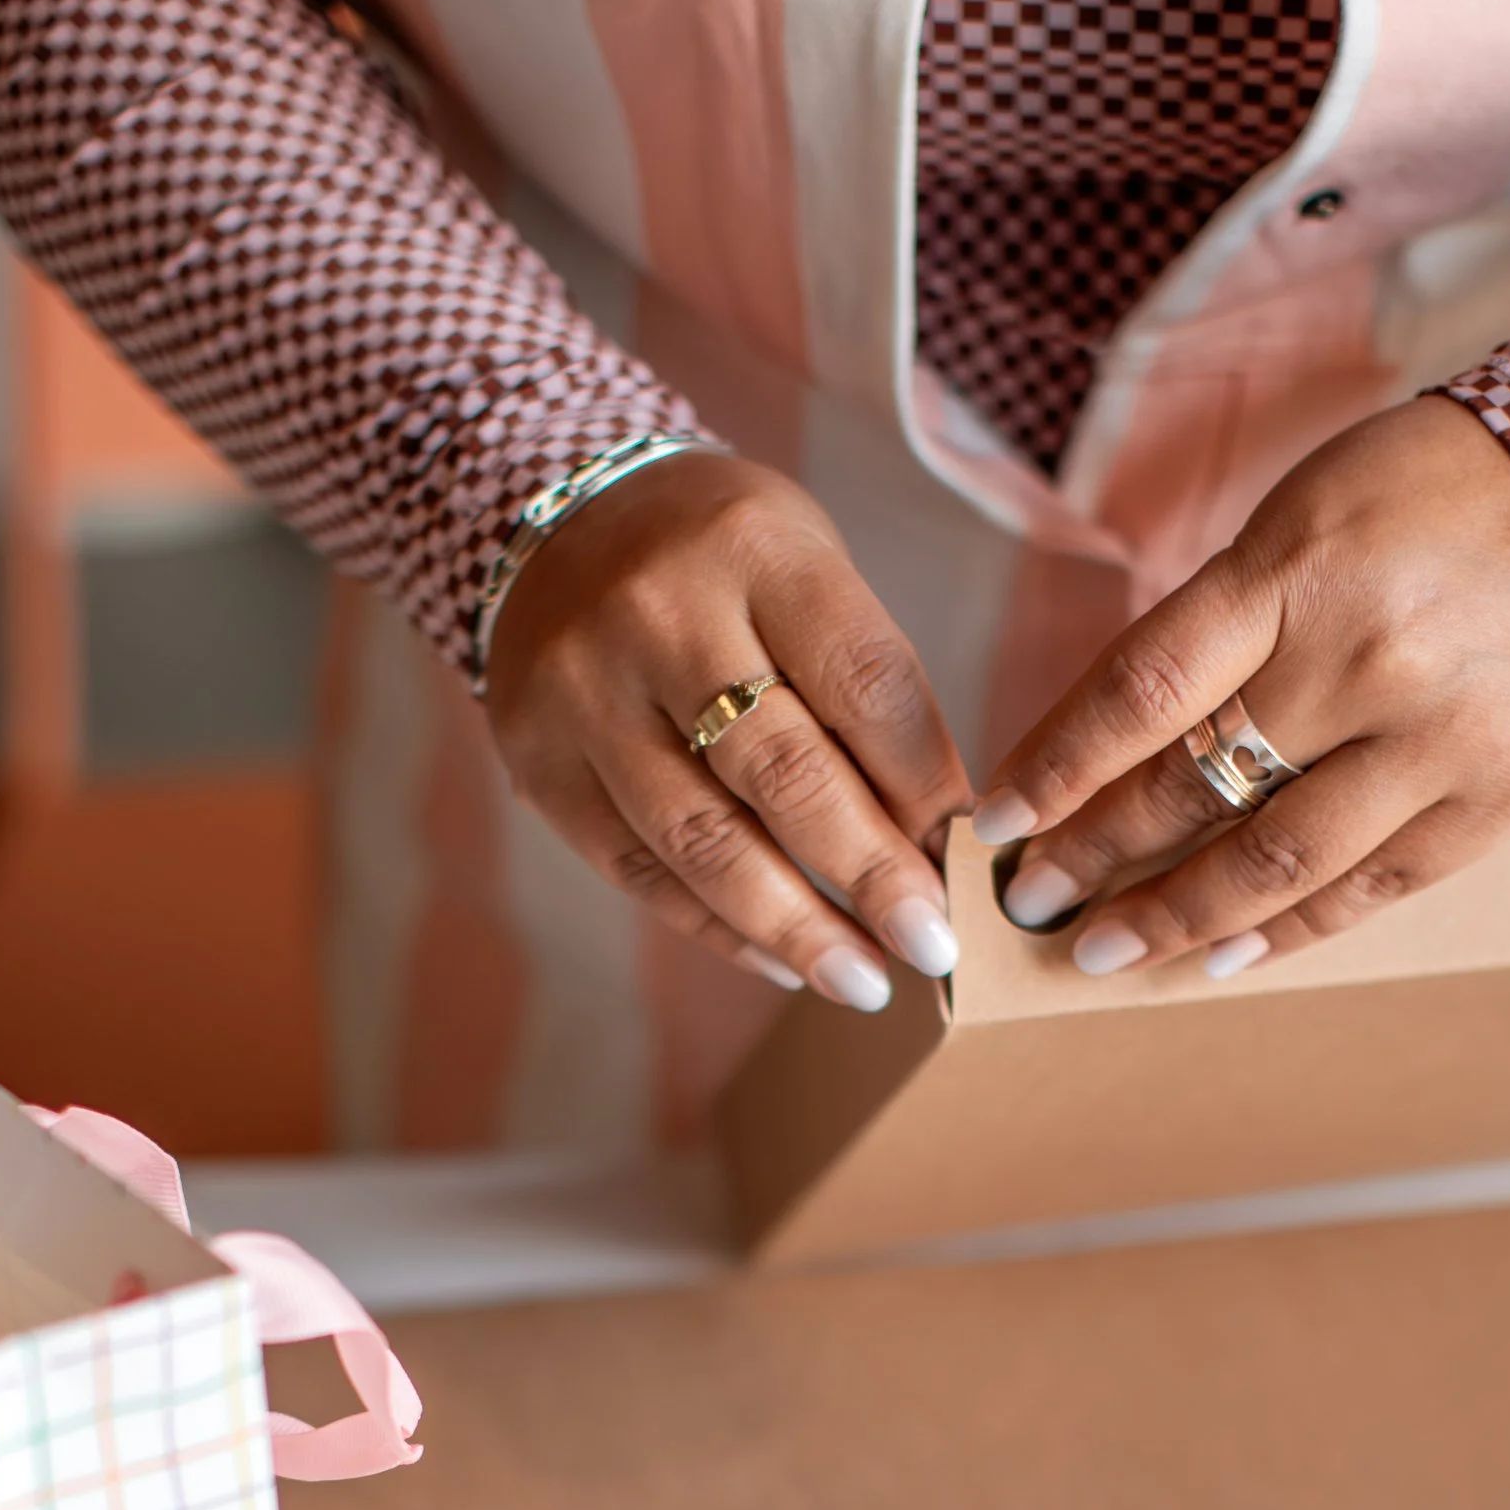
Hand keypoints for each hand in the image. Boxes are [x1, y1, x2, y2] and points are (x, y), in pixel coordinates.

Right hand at [484, 450, 970, 1008]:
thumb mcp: (805, 571)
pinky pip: (641, 872)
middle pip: (782, 773)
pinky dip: (721, 929)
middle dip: (871, 876)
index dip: (925, 788)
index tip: (968, 867)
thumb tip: (934, 845)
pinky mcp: (540, 765)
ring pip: (703, 842)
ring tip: (865, 981)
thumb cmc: (722, 565)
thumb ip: (866, 692)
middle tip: (934, 950)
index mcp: (751, 547)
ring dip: (797, 928)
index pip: (862, 685)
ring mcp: (584, 694)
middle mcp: (657, 615)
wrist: (557, 528)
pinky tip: (784, 960)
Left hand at [972, 398, 1509, 976]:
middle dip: (1096, 854)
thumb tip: (1106, 747)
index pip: (1143, 691)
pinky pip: (1370, 889)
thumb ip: (1220, 624)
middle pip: (1196, 786)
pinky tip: (1223, 954)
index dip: (1057, 770)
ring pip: (1276, 861)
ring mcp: (1438, 738)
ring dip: (1176, 917)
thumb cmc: (1438, 498)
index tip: (996, 826)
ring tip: (1102, 951)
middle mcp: (1364, 658)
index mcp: (1298, 570)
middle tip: (1030, 903)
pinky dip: (1286, 930)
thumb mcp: (1308, 516)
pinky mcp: (1499, 797)